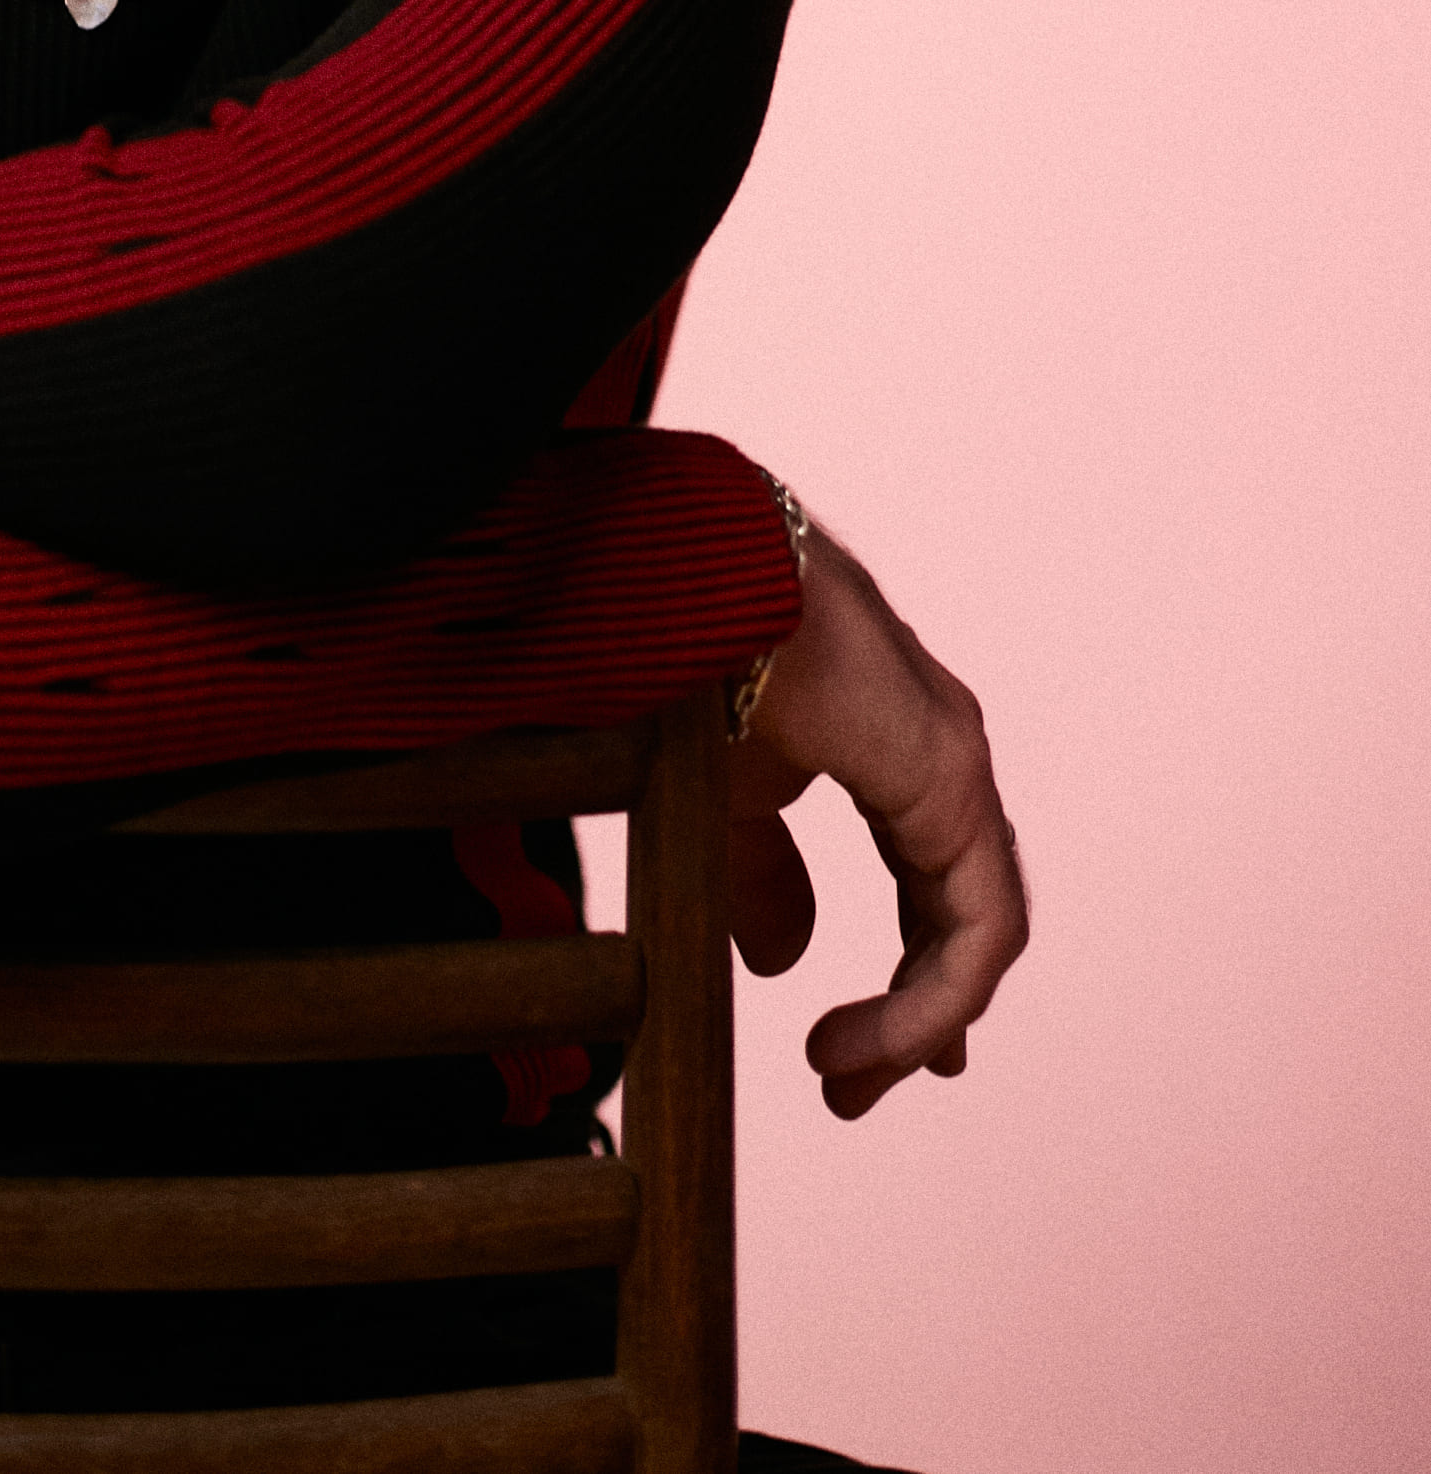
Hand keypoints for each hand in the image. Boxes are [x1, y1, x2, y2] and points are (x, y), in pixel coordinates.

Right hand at [725, 514, 1027, 1118]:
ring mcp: (955, 765)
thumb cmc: (694, 660)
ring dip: (920, 1021)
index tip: (855, 1055)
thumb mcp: (719, 796)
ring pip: (977, 929)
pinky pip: (976, 924)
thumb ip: (761, 875)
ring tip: (843, 1078)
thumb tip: (784, 963)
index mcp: (891, 752)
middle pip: (959, 915)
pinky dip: (933, 998)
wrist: (687, 577)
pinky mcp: (952, 779)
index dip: (908, 976)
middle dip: (919, 1014)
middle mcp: (939, 758)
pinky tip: (872, 1041)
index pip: (930, 885)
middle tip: (854, 1086)